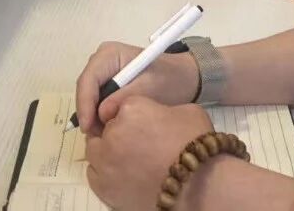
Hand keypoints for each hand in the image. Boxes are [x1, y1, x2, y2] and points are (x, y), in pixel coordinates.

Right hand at [74, 41, 200, 135]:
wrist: (183, 79)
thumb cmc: (168, 79)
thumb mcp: (148, 88)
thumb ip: (123, 98)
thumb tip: (101, 113)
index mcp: (110, 54)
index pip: (88, 80)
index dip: (85, 104)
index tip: (88, 127)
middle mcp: (102, 60)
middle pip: (86, 89)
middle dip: (89, 113)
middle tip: (97, 137)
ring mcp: (104, 71)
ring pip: (90, 97)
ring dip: (94, 116)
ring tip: (104, 136)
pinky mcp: (108, 83)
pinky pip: (98, 100)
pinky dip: (101, 115)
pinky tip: (110, 128)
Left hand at [85, 97, 212, 210]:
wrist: (199, 186)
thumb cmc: (195, 145)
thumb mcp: (185, 111)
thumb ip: (161, 109)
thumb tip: (157, 116)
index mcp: (131, 108)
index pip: (122, 106)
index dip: (134, 115)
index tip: (145, 123)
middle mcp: (112, 133)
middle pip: (106, 127)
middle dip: (119, 131)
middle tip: (138, 142)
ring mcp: (104, 162)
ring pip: (95, 150)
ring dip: (108, 151)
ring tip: (130, 160)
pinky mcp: (103, 187)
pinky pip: (94, 173)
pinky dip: (105, 172)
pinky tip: (123, 174)